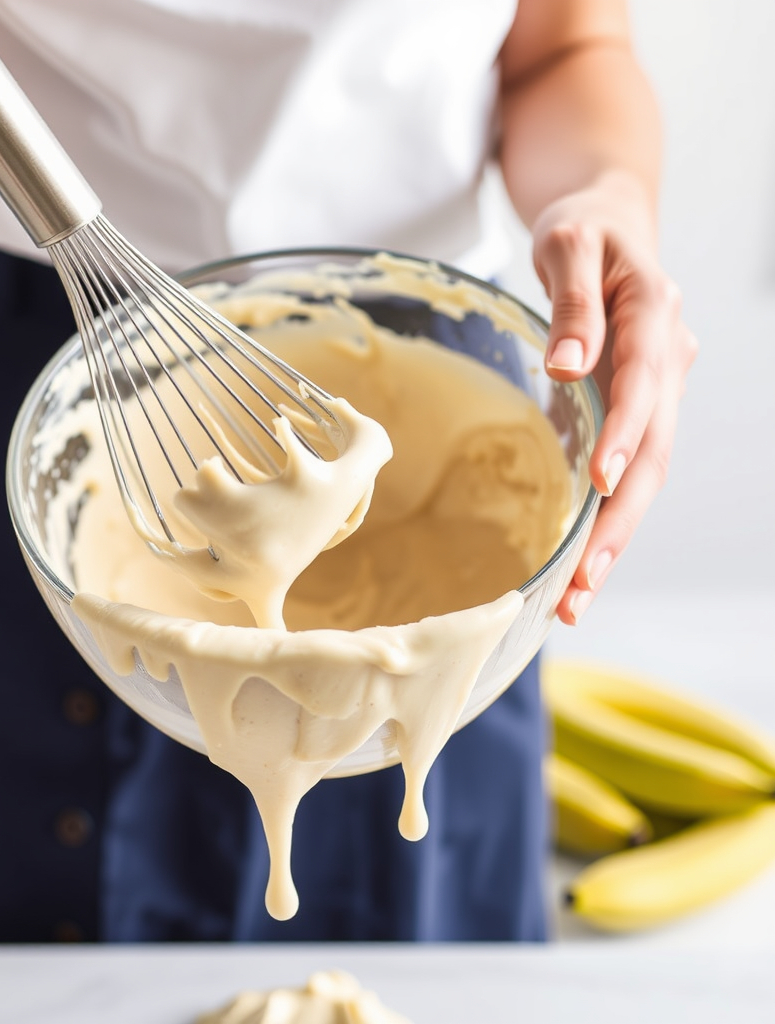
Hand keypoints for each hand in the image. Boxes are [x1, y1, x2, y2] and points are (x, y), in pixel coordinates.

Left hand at [532, 169, 697, 624]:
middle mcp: (664, 363)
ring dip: (613, 536)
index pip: (641, 384)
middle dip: (619, 521)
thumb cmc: (583, 230)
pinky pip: (626, 469)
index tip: (600, 481)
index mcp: (653, 317)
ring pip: (644, 474)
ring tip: (577, 595)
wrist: (610, 223)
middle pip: (652, 453)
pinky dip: (605, 516)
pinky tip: (579, 560)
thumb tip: (565, 364)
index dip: (624, 434)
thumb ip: (572, 303)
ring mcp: (655, 391)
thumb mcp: (568, 244)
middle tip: (581, 583)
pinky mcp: (634, 411)